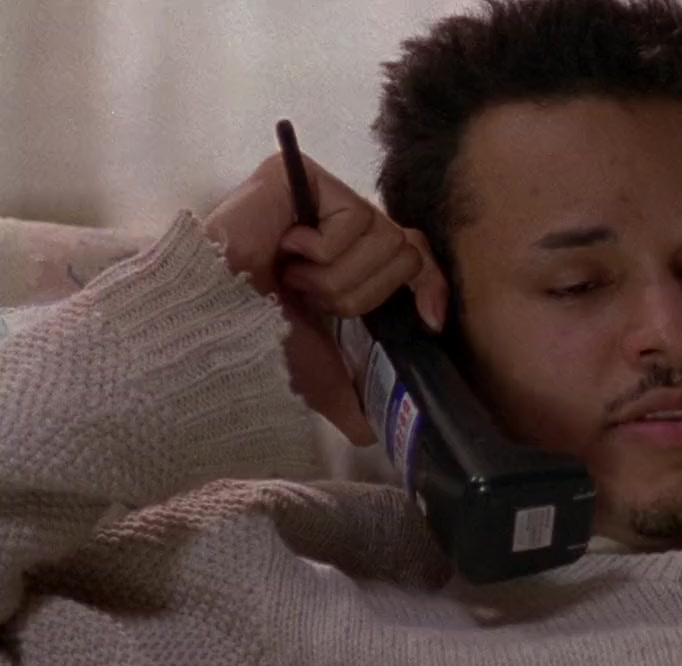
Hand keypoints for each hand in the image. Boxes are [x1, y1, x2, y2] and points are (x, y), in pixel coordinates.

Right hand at [203, 153, 447, 444]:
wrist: (205, 322)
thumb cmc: (245, 341)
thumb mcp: (311, 372)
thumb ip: (346, 394)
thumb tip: (373, 431)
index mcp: (347, 266)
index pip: (416, 260)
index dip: (431, 285)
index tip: (432, 319)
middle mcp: (340, 228)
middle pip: (405, 253)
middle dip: (359, 293)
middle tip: (310, 300)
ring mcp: (323, 198)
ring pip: (386, 240)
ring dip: (336, 278)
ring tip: (292, 281)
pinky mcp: (306, 175)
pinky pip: (356, 220)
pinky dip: (322, 252)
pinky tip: (285, 253)